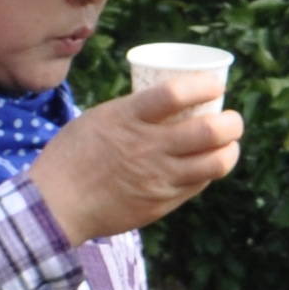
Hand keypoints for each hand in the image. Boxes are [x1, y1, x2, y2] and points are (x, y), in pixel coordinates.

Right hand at [33, 77, 242, 244]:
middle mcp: (148, 147)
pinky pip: (198, 185)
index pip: (176, 94)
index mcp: (129, 118)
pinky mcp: (162, 202)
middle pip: (209, 131)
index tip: (216, 84)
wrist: (56, 205)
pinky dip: (208, 172)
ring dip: (230, 150)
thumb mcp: (99, 118)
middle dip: (232, 122)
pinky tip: (207, 166)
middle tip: (232, 119)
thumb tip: (166, 102)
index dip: (205, 85)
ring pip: (215, 163)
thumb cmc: (72, 156)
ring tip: (229, 144)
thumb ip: (133, 111)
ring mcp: (158, 177)